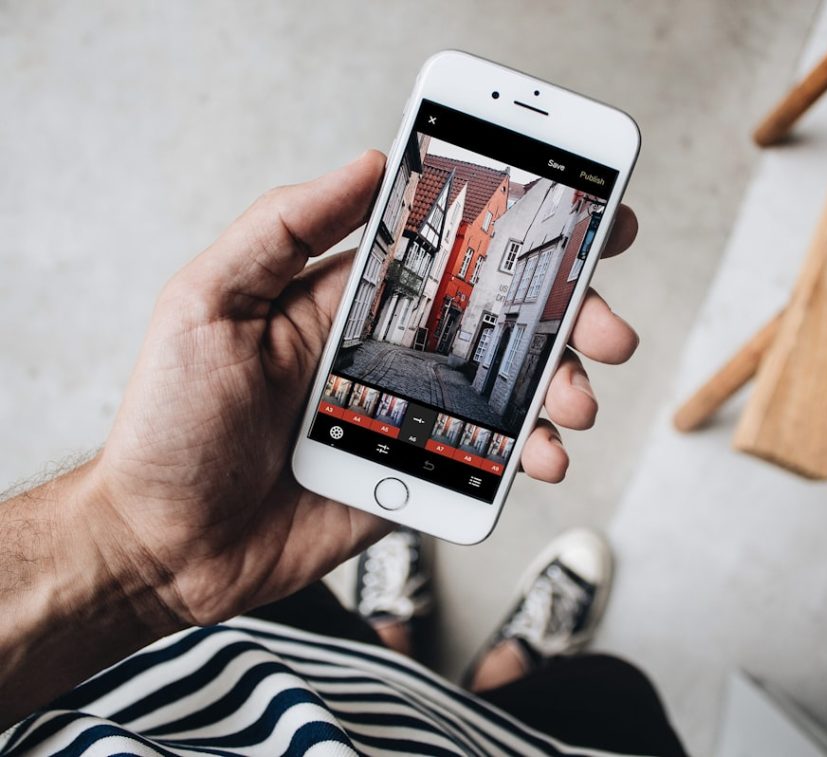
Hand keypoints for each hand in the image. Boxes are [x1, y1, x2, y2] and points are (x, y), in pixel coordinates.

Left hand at [82, 151, 638, 629]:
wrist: (165, 543)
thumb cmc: (172, 421)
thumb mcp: (208, 302)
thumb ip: (282, 227)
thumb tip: (368, 165)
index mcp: (350, 301)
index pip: (448, 252)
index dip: (516, 231)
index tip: (582, 215)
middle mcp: (391, 352)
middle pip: (499, 321)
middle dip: (567, 316)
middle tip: (610, 326)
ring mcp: (410, 415)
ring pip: (509, 390)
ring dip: (561, 386)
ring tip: (578, 401)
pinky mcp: (417, 474)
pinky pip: (489, 459)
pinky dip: (531, 456)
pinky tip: (546, 457)